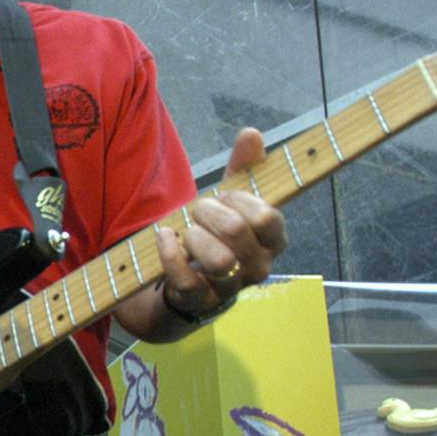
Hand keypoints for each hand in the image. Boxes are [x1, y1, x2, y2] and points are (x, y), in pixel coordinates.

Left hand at [153, 126, 285, 318]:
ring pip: (219, 259)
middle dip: (210, 212)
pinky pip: (187, 279)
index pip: (268, 217)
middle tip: (198, 211)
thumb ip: (243, 168)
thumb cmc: (215, 236)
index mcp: (272, 241)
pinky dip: (170, 253)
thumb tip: (251, 133)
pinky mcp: (201, 302)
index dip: (240, 200)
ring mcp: (231, 288)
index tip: (224, 197)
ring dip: (194, 236)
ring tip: (186, 231)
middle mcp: (258, 267)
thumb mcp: (230, 201)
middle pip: (238, 231)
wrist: (185, 283)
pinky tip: (163, 238)